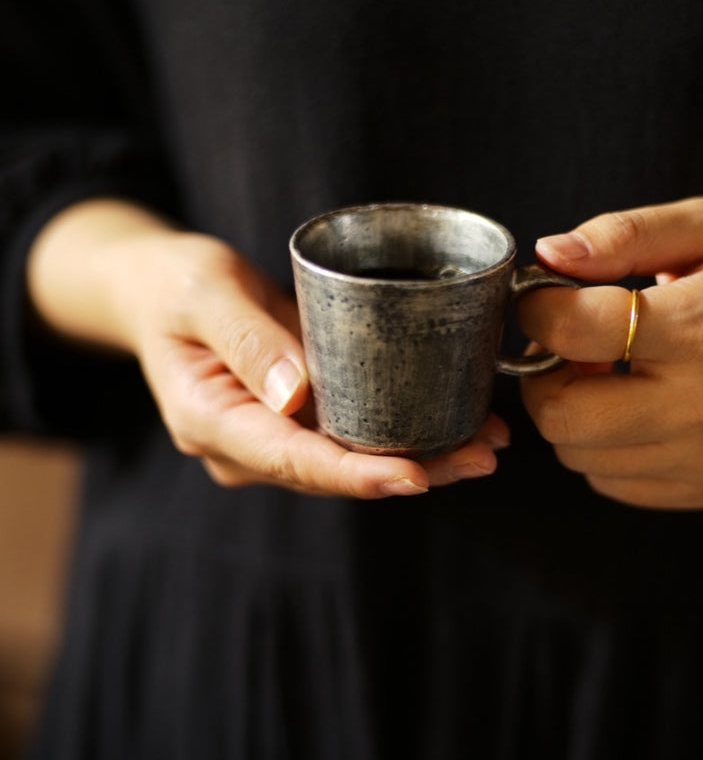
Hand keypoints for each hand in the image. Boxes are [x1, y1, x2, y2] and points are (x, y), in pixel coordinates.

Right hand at [26, 200, 508, 497]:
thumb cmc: (175, 282)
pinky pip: (357, 435)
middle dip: (411, 470)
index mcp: (211, 422)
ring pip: (354, 461)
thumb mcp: (204, 291)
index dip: (356, 475)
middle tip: (481, 455)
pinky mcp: (299, 421)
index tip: (414, 477)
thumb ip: (247, 339)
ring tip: (489, 443)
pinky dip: (409, 432)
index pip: (293, 461)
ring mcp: (273, 439)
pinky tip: (463, 424)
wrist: (157, 287)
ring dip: (424, 457)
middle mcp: (244, 447)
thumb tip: (297, 397)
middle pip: (335, 472)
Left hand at [519, 197, 702, 508]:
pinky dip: (604, 447)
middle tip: (571, 346)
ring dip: (573, 413)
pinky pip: (610, 482)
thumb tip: (548, 254)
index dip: (537, 311)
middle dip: (543, 376)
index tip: (545, 298)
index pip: (572, 332)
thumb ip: (624, 233)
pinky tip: (639, 406)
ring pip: (577, 456)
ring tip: (611, 374)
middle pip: (561, 416)